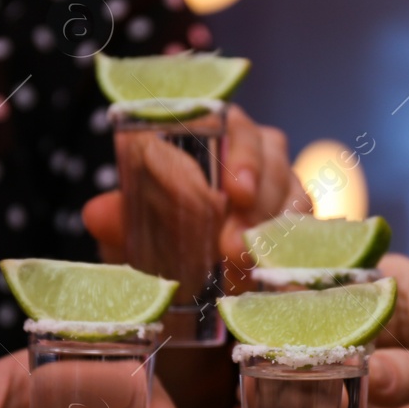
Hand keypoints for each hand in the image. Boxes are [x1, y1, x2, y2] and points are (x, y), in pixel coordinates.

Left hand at [82, 104, 308, 283]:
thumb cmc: (158, 238)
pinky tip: (283, 269)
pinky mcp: (302, 222)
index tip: (235, 191)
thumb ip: (117, 221)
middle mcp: (254, 152)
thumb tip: (97, 213)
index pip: (235, 124)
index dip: (241, 153)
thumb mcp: (130, 233)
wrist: (183, 283)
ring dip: (274, 231)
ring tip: (246, 266)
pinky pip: (311, 228)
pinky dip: (299, 249)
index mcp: (212, 134)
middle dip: (258, 201)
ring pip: (295, 194)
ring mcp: (283, 186)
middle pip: (272, 158)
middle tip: (234, 246)